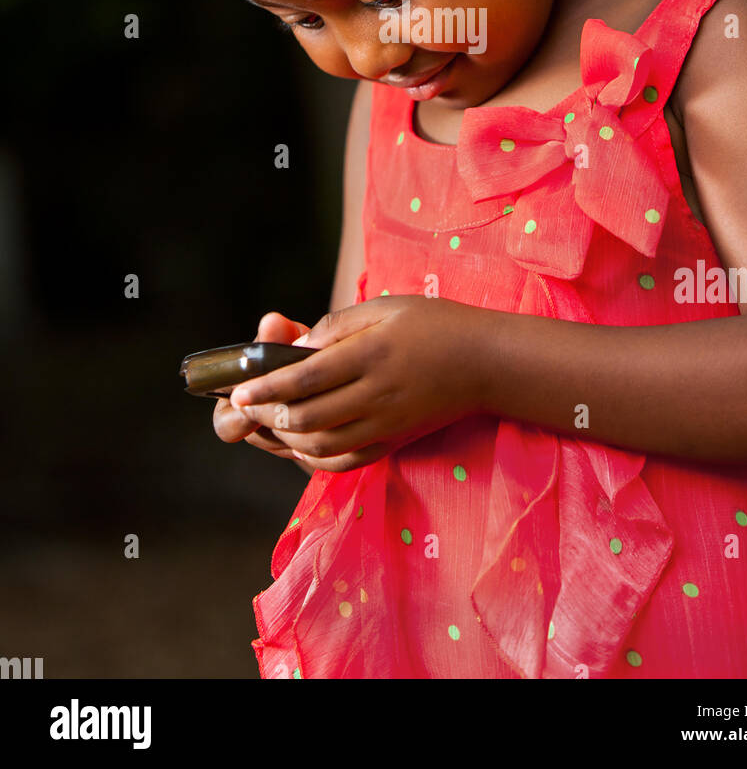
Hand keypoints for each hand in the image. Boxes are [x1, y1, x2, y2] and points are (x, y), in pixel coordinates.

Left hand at [227, 295, 491, 472]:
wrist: (485, 362)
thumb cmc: (433, 324)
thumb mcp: (384, 308)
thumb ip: (336, 326)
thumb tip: (294, 350)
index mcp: (372, 353)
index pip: (307, 377)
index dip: (267, 387)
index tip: (238, 391)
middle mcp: (377, 394)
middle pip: (309, 417)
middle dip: (268, 415)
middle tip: (246, 407)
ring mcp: (386, 424)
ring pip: (323, 445)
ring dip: (287, 439)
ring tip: (269, 423)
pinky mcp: (394, 442)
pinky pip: (346, 461)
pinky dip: (315, 459)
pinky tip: (300, 445)